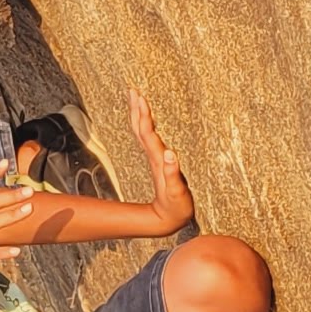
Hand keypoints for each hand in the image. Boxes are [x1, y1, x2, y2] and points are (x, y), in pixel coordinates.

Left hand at [126, 89, 193, 231]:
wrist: (166, 221)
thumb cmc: (175, 208)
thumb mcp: (177, 194)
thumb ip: (173, 175)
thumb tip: (170, 154)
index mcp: (158, 161)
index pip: (148, 134)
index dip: (144, 116)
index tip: (140, 97)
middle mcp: (154, 157)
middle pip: (141, 129)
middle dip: (137, 109)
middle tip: (133, 90)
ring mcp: (155, 159)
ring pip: (142, 132)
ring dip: (139, 114)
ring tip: (137, 98)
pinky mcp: (158, 162)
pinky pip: (148, 138)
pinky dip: (146, 125)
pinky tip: (147, 118)